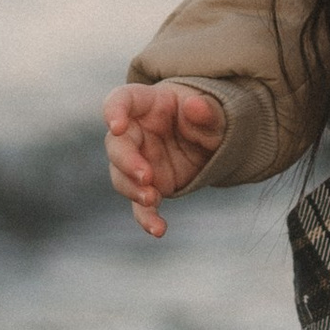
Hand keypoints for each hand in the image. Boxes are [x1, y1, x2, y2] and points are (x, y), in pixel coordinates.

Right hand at [105, 81, 227, 236]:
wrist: (210, 140)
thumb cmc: (206, 117)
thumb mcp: (215, 113)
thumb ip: (207, 111)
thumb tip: (195, 106)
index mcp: (147, 104)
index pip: (121, 100)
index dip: (114, 111)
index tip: (116, 126)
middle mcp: (135, 132)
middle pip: (116, 144)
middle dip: (126, 161)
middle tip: (146, 176)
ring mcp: (138, 160)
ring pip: (121, 177)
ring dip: (132, 190)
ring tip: (152, 199)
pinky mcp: (148, 187)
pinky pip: (140, 205)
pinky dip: (146, 218)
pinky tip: (158, 229)